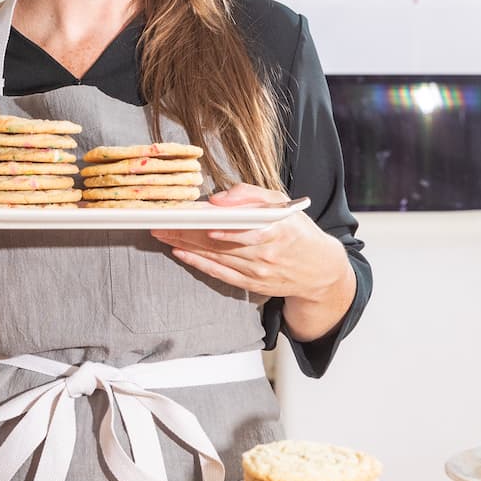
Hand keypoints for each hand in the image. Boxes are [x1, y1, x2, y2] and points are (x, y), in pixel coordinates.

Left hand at [150, 182, 351, 317]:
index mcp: (276, 228)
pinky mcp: (251, 284)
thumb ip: (251, 196)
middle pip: (219, 241)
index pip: (238, 224)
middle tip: (160, 222)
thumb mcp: (282, 204)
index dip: (211, 222)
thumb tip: (218, 199)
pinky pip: (219, 273)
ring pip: (215, 256)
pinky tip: (180, 253)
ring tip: (162, 234)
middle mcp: (265, 253)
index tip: (188, 215)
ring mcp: (257, 272)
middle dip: (187, 232)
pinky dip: (198, 263)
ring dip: (186, 246)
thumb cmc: (298, 231)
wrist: (320, 270)